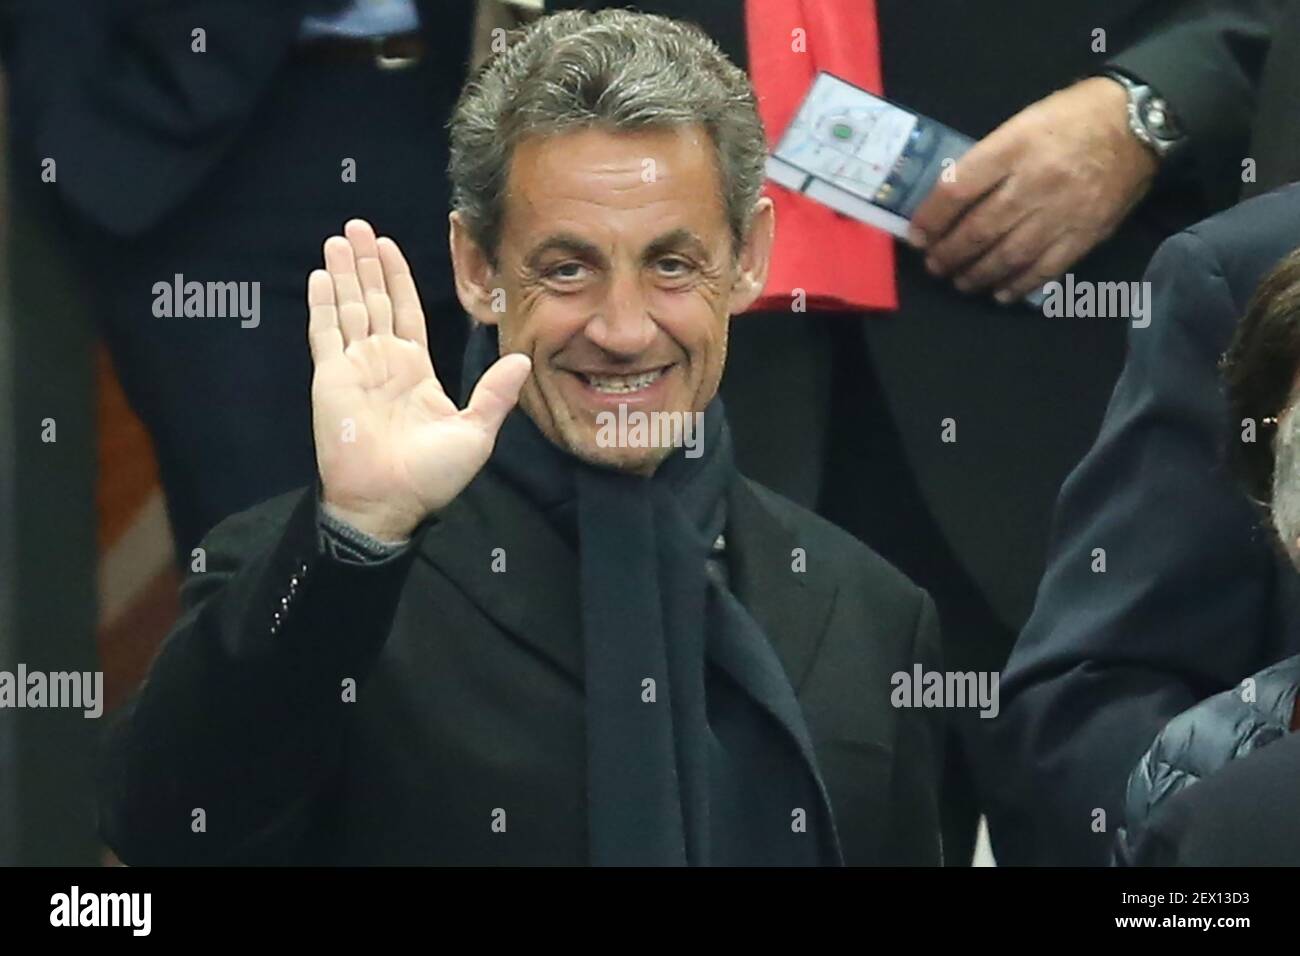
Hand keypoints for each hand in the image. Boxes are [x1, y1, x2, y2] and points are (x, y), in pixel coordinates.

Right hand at [308, 219, 530, 540]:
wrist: (390, 502)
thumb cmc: (432, 475)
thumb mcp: (475, 431)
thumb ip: (495, 393)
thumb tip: (522, 359)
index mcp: (415, 371)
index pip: (405, 312)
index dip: (398, 277)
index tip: (389, 246)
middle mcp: (383, 363)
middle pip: (374, 299)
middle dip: (366, 262)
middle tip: (357, 226)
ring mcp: (354, 368)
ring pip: (348, 307)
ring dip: (343, 272)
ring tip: (339, 238)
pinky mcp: (330, 377)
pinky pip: (324, 332)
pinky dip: (322, 303)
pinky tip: (320, 275)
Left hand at [908, 76, 1158, 302]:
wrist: (1139, 122)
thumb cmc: (1073, 118)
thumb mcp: (1022, 123)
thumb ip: (990, 160)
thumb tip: (953, 199)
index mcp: (1014, 148)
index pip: (958, 190)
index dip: (930, 219)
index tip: (916, 236)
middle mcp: (1035, 183)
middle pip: (978, 230)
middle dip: (949, 254)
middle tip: (934, 265)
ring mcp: (1061, 212)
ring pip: (1007, 255)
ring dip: (977, 274)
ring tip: (960, 281)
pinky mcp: (1085, 234)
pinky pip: (1045, 269)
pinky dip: (1018, 285)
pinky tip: (1000, 293)